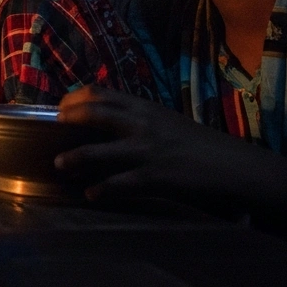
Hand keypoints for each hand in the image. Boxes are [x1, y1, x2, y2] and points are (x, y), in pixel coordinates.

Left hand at [55, 87, 286, 224]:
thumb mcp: (164, 121)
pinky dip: (102, 188)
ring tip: (59, 164)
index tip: (60, 110)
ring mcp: (148, 150)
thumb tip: (103, 122)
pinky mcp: (156, 176)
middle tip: (52, 131)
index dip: (73, 100)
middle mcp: (142, 123)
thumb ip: (135, 119)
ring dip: (75, 157)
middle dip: (67, 120)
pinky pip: (121, 183)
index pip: (99, 93)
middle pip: (93, 112)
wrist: (234, 165)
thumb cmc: (196, 144)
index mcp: (144, 107)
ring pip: (99, 150)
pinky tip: (91, 193)